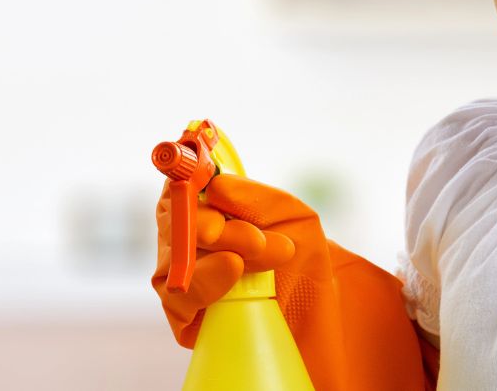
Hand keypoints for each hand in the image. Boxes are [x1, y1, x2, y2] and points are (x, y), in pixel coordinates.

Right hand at [151, 173, 431, 389]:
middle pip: (174, 222)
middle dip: (209, 221)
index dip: (184, 179)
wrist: (323, 314)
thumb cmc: (305, 259)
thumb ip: (257, 198)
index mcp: (212, 212)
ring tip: (264, 250)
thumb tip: (217, 185)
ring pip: (175, 258)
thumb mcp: (294, 217)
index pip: (180, 189)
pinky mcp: (186, 317)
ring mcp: (186, 278)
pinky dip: (205, 281)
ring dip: (221, 249)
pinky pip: (177, 298)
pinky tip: (234, 270)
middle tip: (253, 232)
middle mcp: (192, 243)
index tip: (206, 180)